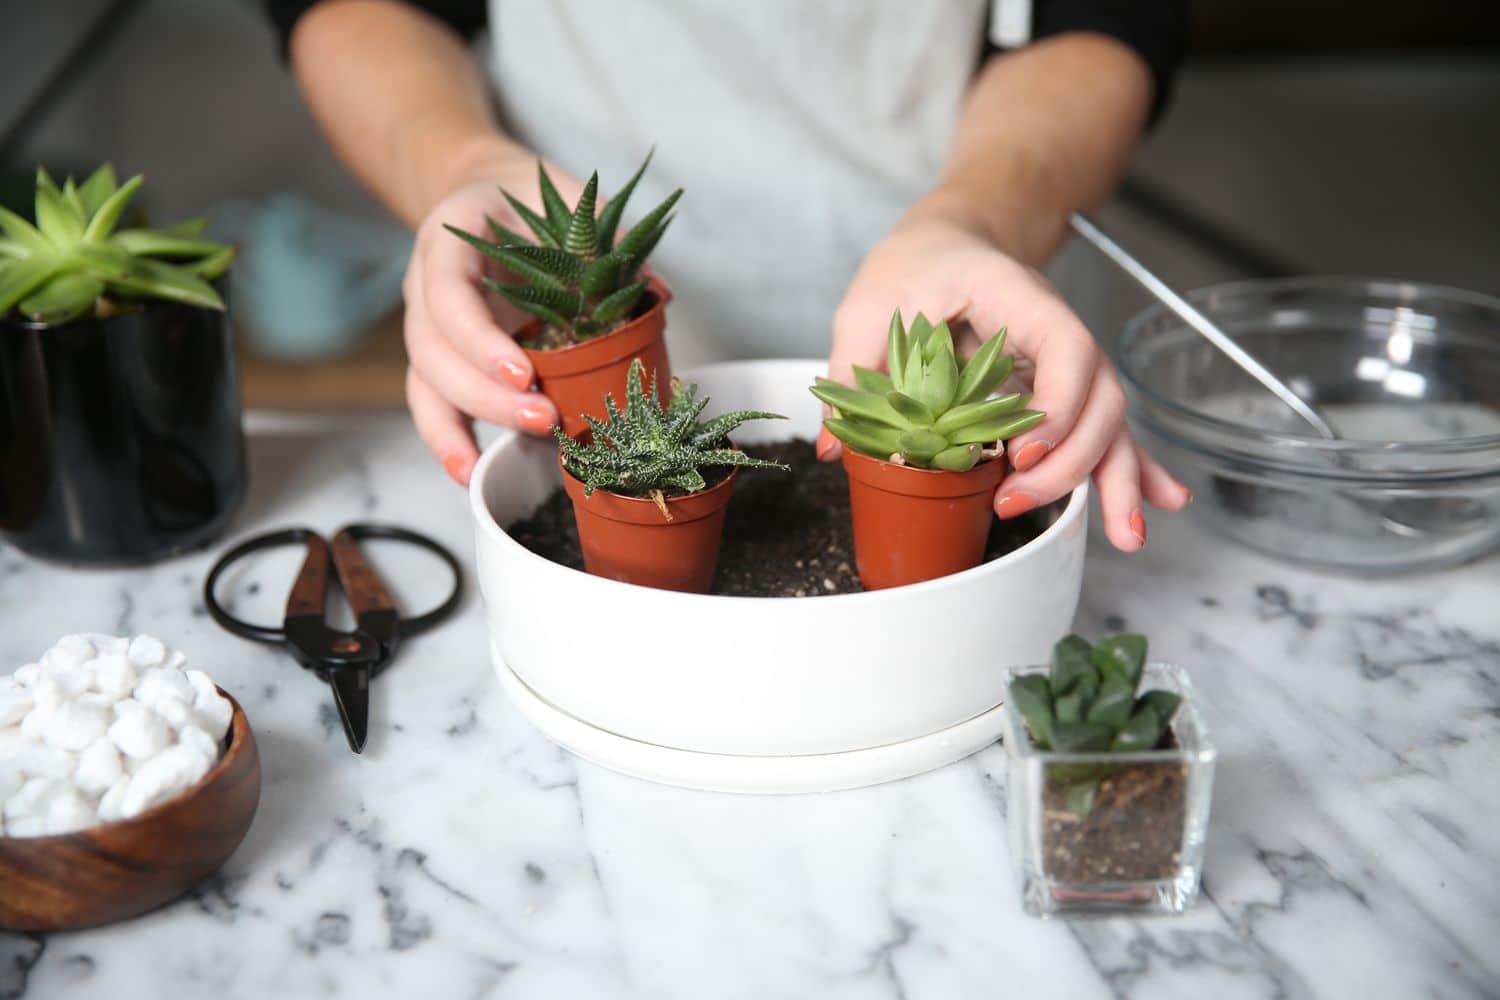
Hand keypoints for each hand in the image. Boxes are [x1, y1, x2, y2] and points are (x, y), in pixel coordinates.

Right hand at [403, 161, 583, 485]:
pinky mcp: (440, 356)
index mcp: (453, 236)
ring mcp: (427, 323)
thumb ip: (609, 242)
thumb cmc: (536, 201)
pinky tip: (471, 473)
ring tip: (522, 447)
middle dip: (486, 395)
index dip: (481, 339)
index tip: (525, 372)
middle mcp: (425, 281)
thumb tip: (657, 293)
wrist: (491, 192)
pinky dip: (449, 440)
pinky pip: (432, 402)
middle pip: (433, 350)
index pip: (449, 292)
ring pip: (427, 382)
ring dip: (470, 423)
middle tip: (546, 419)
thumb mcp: (574, 205)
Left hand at [822, 196, 1190, 551]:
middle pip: (1099, 397)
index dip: (1056, 405)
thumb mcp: (871, 307)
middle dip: (1071, 461)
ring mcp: (1067, 365)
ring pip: (1111, 422)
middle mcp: (1058, 332)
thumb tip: (836, 449)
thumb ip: (854, 369)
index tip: (1022, 450)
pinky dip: (1134, 467)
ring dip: (1117, 479)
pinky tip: (1158, 503)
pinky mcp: (1063, 392)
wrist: (947, 242)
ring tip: (1125, 536)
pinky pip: (1104, 430)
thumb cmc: (915, 266)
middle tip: (1014, 500)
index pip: (1067, 347)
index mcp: (1020, 298)